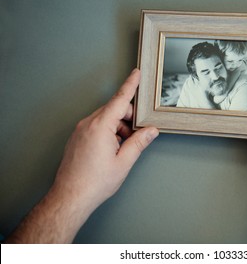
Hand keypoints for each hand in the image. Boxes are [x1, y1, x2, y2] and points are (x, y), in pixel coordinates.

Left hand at [6, 69, 158, 242]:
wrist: (70, 197)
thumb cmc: (94, 182)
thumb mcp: (123, 162)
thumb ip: (139, 142)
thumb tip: (151, 131)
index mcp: (100, 126)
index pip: (120, 99)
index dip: (130, 85)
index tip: (136, 73)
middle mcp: (88, 124)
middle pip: (114, 110)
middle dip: (129, 118)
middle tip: (138, 134)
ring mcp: (80, 130)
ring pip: (106, 119)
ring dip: (119, 128)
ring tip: (123, 148)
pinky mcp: (77, 137)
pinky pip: (97, 126)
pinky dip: (109, 132)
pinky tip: (113, 149)